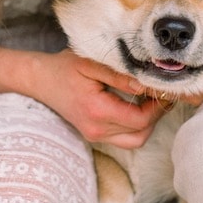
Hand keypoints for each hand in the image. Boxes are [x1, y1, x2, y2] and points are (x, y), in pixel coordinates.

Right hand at [26, 49, 167, 148]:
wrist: (40, 80)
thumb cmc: (65, 67)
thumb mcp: (91, 63)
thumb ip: (119, 75)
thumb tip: (146, 84)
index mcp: (97, 111)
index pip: (140, 119)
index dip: (157, 106)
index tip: (163, 88)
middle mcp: (97, 129)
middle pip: (141, 133)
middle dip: (156, 114)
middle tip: (162, 93)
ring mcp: (95, 135)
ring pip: (135, 140)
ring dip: (148, 122)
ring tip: (152, 100)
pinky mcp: (95, 135)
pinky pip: (125, 138)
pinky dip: (136, 126)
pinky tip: (138, 106)